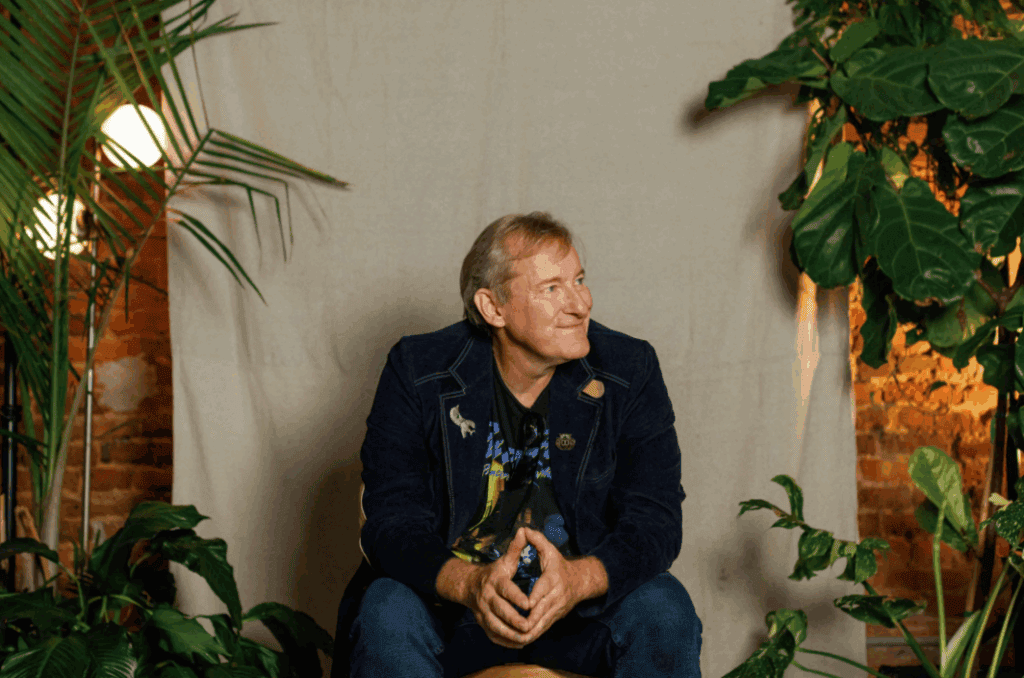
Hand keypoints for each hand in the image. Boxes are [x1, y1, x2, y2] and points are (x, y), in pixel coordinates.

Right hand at [461, 527, 533, 648]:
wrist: (469, 586)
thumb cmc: (494, 573)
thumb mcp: (505, 560)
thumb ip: (516, 548)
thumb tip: (523, 530)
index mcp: (495, 581)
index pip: (506, 590)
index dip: (516, 597)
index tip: (529, 603)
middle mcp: (486, 598)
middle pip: (500, 612)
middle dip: (515, 620)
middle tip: (529, 626)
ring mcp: (482, 612)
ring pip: (495, 627)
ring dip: (510, 634)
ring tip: (526, 638)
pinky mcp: (482, 624)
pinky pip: (492, 635)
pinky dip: (505, 641)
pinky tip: (518, 643)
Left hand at [518, 527, 607, 643]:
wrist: (580, 581)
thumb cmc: (560, 565)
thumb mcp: (549, 550)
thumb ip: (536, 539)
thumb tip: (523, 529)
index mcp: (553, 579)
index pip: (543, 590)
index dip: (533, 598)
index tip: (524, 605)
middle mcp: (556, 596)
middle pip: (542, 611)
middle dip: (528, 620)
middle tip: (512, 625)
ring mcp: (557, 609)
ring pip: (542, 624)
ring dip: (529, 632)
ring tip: (514, 637)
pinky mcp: (555, 617)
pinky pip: (543, 629)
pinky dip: (532, 635)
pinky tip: (520, 640)